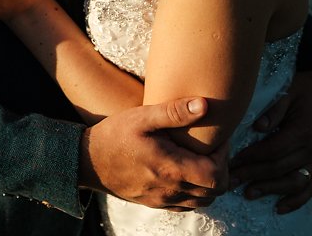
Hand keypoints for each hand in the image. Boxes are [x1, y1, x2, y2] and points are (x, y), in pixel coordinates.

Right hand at [80, 97, 227, 210]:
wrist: (86, 161)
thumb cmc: (114, 135)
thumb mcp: (141, 118)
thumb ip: (174, 112)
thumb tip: (205, 105)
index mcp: (171, 168)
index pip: (217, 176)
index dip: (225, 157)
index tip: (216, 139)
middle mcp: (171, 189)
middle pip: (215, 192)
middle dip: (221, 169)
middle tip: (211, 148)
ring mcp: (163, 200)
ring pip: (203, 201)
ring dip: (209, 182)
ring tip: (199, 158)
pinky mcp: (155, 203)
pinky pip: (186, 206)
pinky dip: (194, 192)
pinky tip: (184, 171)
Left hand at [229, 69, 311, 212]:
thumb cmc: (300, 90)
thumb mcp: (287, 92)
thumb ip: (274, 109)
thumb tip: (258, 127)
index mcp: (302, 131)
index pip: (273, 150)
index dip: (252, 158)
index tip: (232, 162)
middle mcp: (311, 148)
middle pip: (280, 168)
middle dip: (254, 176)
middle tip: (232, 181)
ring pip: (294, 182)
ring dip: (271, 190)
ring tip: (249, 194)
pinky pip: (309, 187)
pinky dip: (296, 200)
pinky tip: (279, 207)